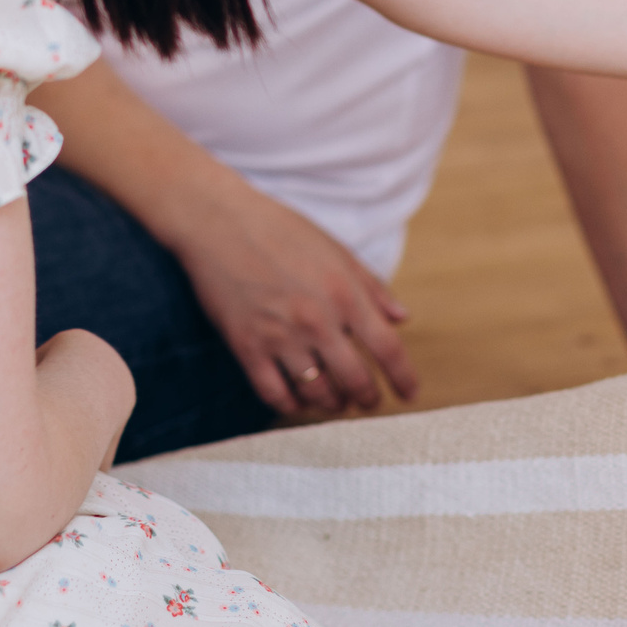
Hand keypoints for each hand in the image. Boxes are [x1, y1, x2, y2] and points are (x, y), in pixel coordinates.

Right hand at [167, 185, 417, 415]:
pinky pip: (275, 394)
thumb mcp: (336, 250)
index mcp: (344, 293)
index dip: (404, 378)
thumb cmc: (280, 230)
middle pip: (356, 379)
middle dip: (368, 398)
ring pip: (318, 393)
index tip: (408, 393)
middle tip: (369, 402)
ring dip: (333, 404)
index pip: (388, 349)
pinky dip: (292, 405)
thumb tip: (402, 319)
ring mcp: (280, 336)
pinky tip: (299, 400)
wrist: (218, 221)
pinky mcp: (247, 347)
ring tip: (337, 402)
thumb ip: (372, 287)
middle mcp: (317, 320)